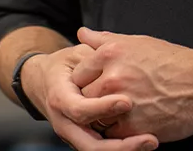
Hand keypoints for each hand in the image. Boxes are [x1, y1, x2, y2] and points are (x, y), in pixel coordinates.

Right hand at [22, 45, 158, 150]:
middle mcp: (64, 123)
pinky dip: (123, 148)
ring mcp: (74, 136)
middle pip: (91, 145)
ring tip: (151, 142)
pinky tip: (143, 142)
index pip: (80, 110)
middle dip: (122, 146)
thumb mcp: (74, 55)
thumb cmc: (61, 66)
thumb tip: (108, 53)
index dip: (103, 107)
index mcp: (60, 99)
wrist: (41, 83)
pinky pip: (102, 148)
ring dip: (126, 150)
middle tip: (149, 139)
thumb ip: (91, 57)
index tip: (127, 102)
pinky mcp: (84, 140)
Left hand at [72, 28, 192, 142]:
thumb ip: (104, 39)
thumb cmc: (172, 61)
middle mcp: (113, 77)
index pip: (78, 72)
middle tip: (99, 102)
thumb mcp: (136, 42)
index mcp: (110, 53)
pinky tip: (128, 125)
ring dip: (101, 117)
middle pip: (83, 95)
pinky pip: (112, 134)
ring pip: (95, 116)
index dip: (84, 81)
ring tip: (113, 114)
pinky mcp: (134, 127)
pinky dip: (116, 133)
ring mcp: (122, 103)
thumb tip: (82, 33)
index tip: (92, 85)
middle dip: (88, 100)